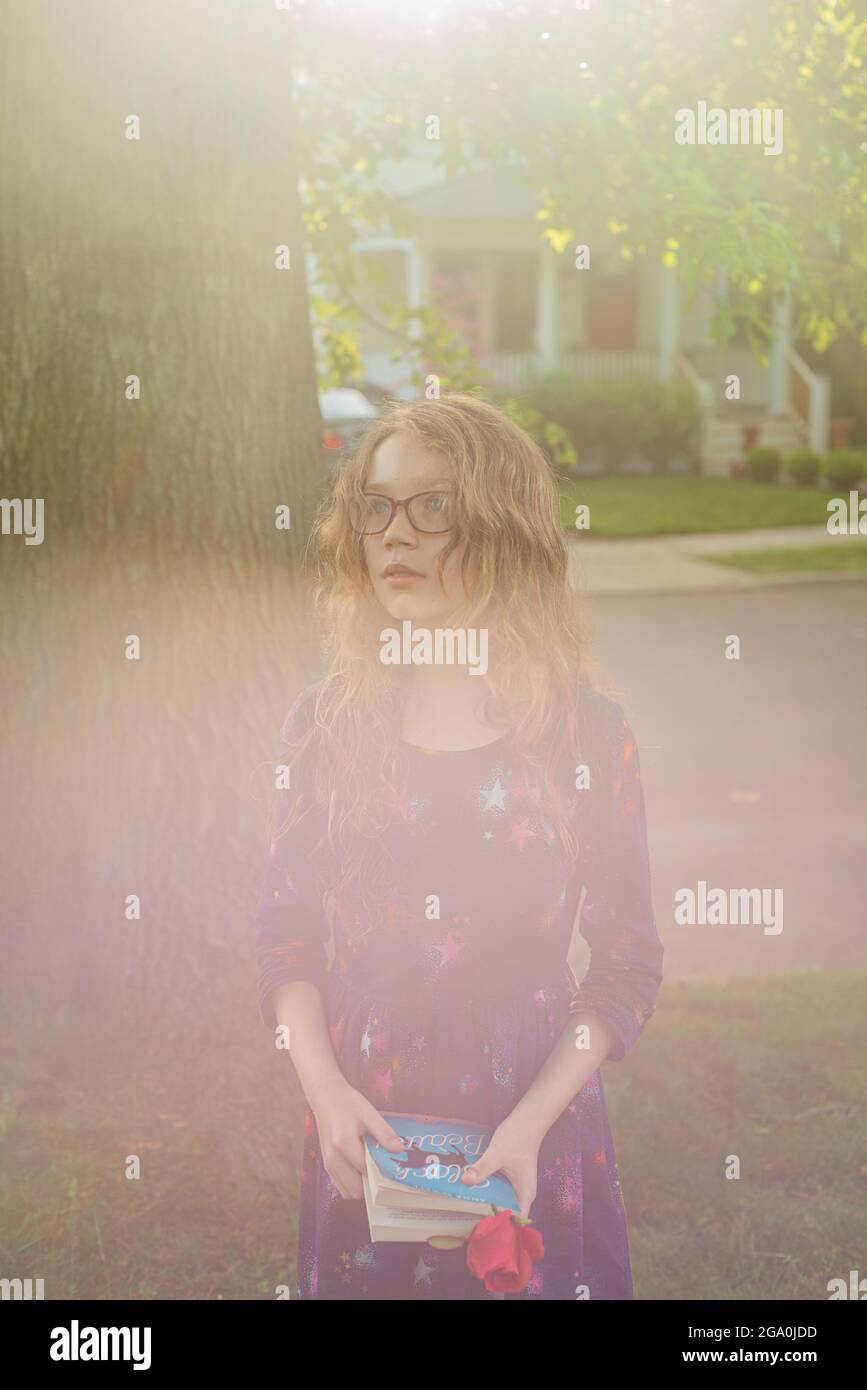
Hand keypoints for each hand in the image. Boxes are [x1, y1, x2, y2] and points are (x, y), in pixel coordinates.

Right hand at [311, 1081, 403, 1200]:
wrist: (326, 1097)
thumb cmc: (348, 1103)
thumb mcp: (369, 1114)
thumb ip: (384, 1133)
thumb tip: (400, 1150)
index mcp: (344, 1143)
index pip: (367, 1170)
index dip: (382, 1173)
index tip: (395, 1169)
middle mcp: (333, 1158)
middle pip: (357, 1188)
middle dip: (373, 1186)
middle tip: (386, 1173)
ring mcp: (328, 1163)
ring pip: (348, 1192)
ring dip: (363, 1188)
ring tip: (375, 1173)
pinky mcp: (326, 1165)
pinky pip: (341, 1186)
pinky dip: (353, 1186)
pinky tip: (363, 1172)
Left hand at [459, 1114, 541, 1218]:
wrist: (528, 1118)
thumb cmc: (518, 1137)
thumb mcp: (497, 1154)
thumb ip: (482, 1169)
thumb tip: (465, 1181)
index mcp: (525, 1194)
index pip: (514, 1221)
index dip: (500, 1227)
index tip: (480, 1227)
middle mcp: (522, 1193)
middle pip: (505, 1212)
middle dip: (487, 1215)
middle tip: (465, 1218)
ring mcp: (516, 1184)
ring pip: (500, 1200)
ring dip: (485, 1201)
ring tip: (465, 1206)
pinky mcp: (510, 1176)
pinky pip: (497, 1188)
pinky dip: (486, 1189)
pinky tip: (472, 1187)